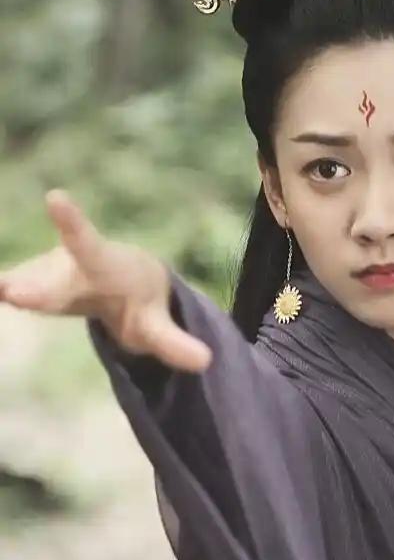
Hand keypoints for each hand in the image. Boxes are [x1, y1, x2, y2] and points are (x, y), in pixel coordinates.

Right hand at [0, 189, 212, 372]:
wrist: (122, 280)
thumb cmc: (140, 299)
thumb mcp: (157, 323)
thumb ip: (175, 343)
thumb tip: (206, 362)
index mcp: (105, 266)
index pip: (89, 245)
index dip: (72, 223)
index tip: (55, 197)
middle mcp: (72, 265)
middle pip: (52, 280)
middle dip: (34, 288)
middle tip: (11, 291)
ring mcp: (49, 275)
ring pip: (28, 284)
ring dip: (14, 289)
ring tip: (1, 292)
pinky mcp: (32, 285)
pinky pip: (13, 288)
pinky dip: (3, 289)